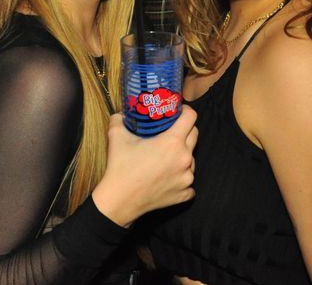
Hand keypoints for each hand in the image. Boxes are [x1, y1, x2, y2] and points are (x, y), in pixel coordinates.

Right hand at [92, 105, 197, 226]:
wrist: (120, 200)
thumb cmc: (120, 167)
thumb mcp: (117, 136)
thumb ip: (119, 119)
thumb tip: (121, 113)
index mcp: (172, 142)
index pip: (191, 117)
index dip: (185, 111)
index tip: (177, 112)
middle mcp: (185, 159)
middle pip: (195, 135)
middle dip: (185, 130)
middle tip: (170, 132)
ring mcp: (187, 178)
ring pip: (192, 159)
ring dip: (182, 155)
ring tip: (165, 158)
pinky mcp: (185, 193)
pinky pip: (188, 181)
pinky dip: (180, 178)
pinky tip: (167, 177)